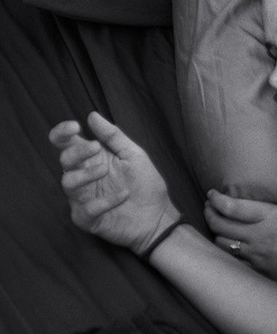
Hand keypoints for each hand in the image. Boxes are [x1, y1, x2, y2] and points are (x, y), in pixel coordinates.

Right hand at [49, 112, 179, 254]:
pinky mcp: (87, 218)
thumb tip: (92, 115)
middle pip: (64, 161)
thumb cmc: (145, 185)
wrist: (158, 216)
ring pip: (68, 183)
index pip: (64, 144)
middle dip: (76, 152)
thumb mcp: (134, 155)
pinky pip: (85, 209)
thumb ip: (113, 136)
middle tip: (95, 148)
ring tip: (106, 170)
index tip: (74, 126)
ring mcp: (82, 198)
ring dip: (85, 174)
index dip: (62, 133)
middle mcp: (82, 177)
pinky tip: (123, 196)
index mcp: (90, 159)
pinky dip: (104, 201)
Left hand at [204, 190, 276, 291]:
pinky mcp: (256, 268)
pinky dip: (226, 250)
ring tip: (216, 225)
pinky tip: (228, 245)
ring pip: (221, 241)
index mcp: (273, 217)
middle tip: (209, 207)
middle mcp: (259, 234)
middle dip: (209, 213)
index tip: (212, 194)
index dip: (217, 199)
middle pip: (219, 223)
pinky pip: (232, 258)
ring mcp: (255, 253)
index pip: (232, 207)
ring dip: (216, 232)